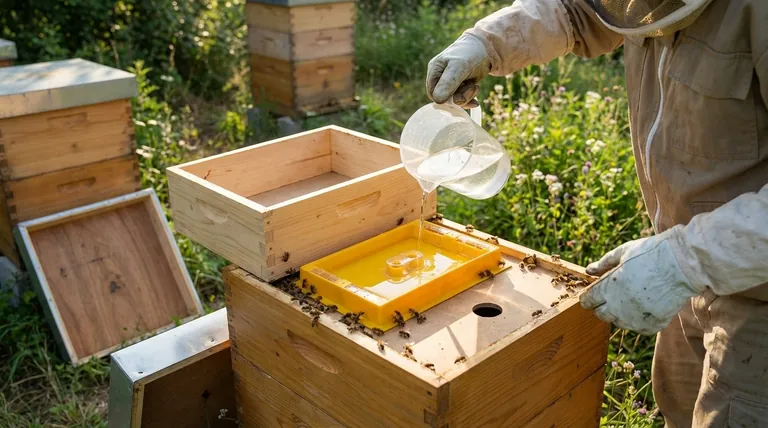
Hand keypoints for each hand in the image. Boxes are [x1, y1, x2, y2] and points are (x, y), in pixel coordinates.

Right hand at [426, 33, 490, 107]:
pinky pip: (462, 99)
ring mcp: (452, 82)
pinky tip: (476, 98)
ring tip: (475, 86)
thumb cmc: (471, 53)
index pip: (433, 94)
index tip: (459, 94)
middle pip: (445, 99)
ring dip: (467, 97)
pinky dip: (470, 99)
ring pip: (455, 100)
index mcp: (435, 70)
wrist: (488, 47)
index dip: (445, 99)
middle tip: (472, 88)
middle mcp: (441, 77)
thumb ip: (448, 83)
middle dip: (459, 97)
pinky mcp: (462, 85)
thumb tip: (437, 100)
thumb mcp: (459, 67)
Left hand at [579, 229, 703, 334]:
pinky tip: (645, 306)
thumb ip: (603, 263)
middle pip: (601, 314)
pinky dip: (639, 320)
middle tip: (612, 295)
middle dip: (602, 306)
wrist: (682, 264)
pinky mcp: (652, 325)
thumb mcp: (623, 252)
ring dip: (620, 313)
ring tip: (632, 298)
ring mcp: (635, 318)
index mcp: (608, 288)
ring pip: (618, 322)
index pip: (588, 300)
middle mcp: (618, 307)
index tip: (592, 294)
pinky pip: (639, 328)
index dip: (588, 297)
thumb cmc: (651, 253)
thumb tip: (589, 270)